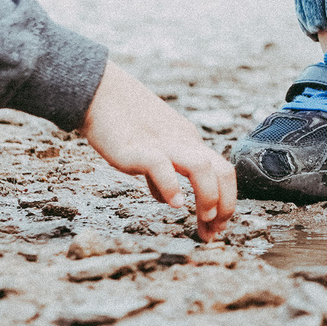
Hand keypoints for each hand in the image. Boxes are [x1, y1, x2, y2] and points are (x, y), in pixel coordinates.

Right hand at [80, 62, 236, 238]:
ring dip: (209, 199)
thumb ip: (164, 173)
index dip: (225, 202)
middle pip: (222, 171)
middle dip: (225, 206)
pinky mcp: (138, 148)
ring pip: (202, 168)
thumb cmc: (124, 123)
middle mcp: (183, 143)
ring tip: (204, 221)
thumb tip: (167, 198)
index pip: (221, 173)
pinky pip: (162, 167)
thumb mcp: (152, 148)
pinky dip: (171, 187)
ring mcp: (162, 145)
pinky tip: (173, 204)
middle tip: (215, 232)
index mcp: (189, 143)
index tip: (216, 227)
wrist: (100, 93)